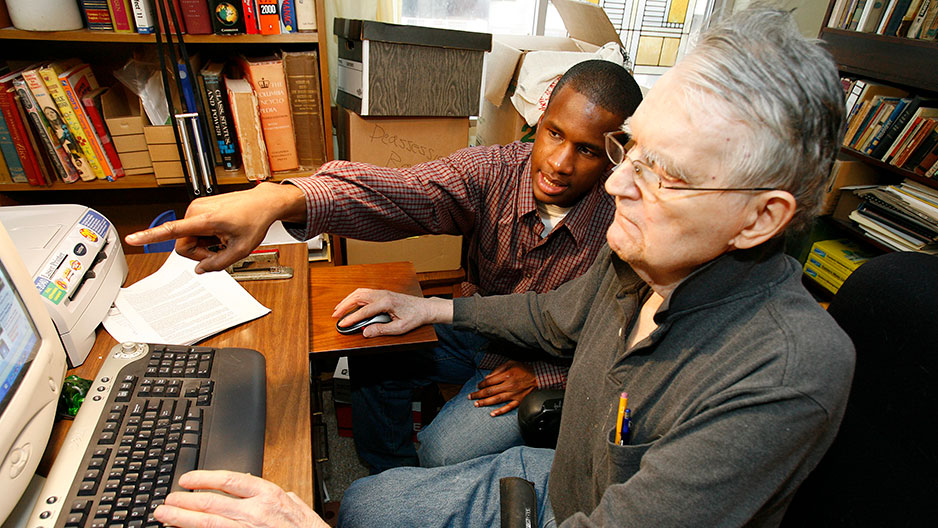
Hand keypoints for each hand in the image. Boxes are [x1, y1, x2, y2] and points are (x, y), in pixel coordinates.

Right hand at [124, 183, 305, 272]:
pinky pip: (194, 230)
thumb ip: (218, 264)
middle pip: (184, 244)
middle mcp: (196, 210)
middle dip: (200, 252)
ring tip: (222, 237)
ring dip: (204, 243)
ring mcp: (197, 207)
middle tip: (220, 248)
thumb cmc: (254, 221)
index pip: (172, 230)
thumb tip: (200, 269)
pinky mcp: (199, 207)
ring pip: (189, 238)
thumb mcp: (241, 250)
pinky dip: (206, 235)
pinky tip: (220, 231)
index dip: (150, 236)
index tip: (133, 239)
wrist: (262, 203)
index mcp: (205, 220)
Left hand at [152, 470, 328, 527]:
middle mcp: (255, 513)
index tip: (187, 480)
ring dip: (181, 520)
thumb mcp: (295, 503)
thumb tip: (254, 484)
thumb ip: (273, 494)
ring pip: (206, 524)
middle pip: (210, 503)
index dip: (203, 478)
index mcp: (268, 495)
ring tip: (164, 516)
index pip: (228, 480)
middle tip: (167, 500)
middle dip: (183, 501)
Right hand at [332, 288, 453, 337]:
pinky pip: (364, 292)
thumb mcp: (399, 328)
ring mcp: (382, 292)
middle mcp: (382, 294)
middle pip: (357, 297)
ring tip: (338, 309)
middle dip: (344, 306)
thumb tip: (366, 332)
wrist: (425, 308)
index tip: (342, 324)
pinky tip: (350, 303)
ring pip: (360, 292)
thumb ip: (382, 330)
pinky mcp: (383, 293)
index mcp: (386, 302)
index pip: (363, 311)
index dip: (351, 318)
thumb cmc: (415, 317)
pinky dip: (354, 297)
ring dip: (347, 300)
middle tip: (335, 316)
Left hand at [469, 360, 536, 416]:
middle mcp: (509, 385)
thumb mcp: (511, 363)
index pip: (489, 381)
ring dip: (485, 402)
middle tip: (470, 397)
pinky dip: (500, 411)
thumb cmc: (524, 368)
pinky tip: (492, 414)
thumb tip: (488, 378)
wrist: (539, 376)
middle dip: (478, 394)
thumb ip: (498, 369)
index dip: (481, 384)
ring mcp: (514, 394)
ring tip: (476, 404)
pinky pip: (508, 407)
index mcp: (506, 375)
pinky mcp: (519, 400)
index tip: (477, 386)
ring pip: (496, 400)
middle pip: (490, 391)